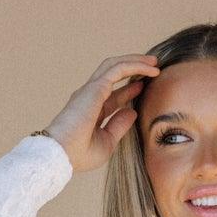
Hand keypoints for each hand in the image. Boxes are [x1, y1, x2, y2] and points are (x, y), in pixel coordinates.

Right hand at [41, 54, 161, 173]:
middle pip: (113, 74)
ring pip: (115, 65)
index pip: (112, 95)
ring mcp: (91, 89)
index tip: (143, 86)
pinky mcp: (96, 87)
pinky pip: (118, 69)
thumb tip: (133, 111)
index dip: (128, 90)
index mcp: (91, 110)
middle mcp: (90, 96)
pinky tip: (151, 70)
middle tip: (153, 68)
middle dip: (133, 68)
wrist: (62, 154)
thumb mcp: (107, 142)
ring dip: (135, 62)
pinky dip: (135, 66)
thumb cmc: (79, 154)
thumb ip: (119, 125)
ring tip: (154, 63)